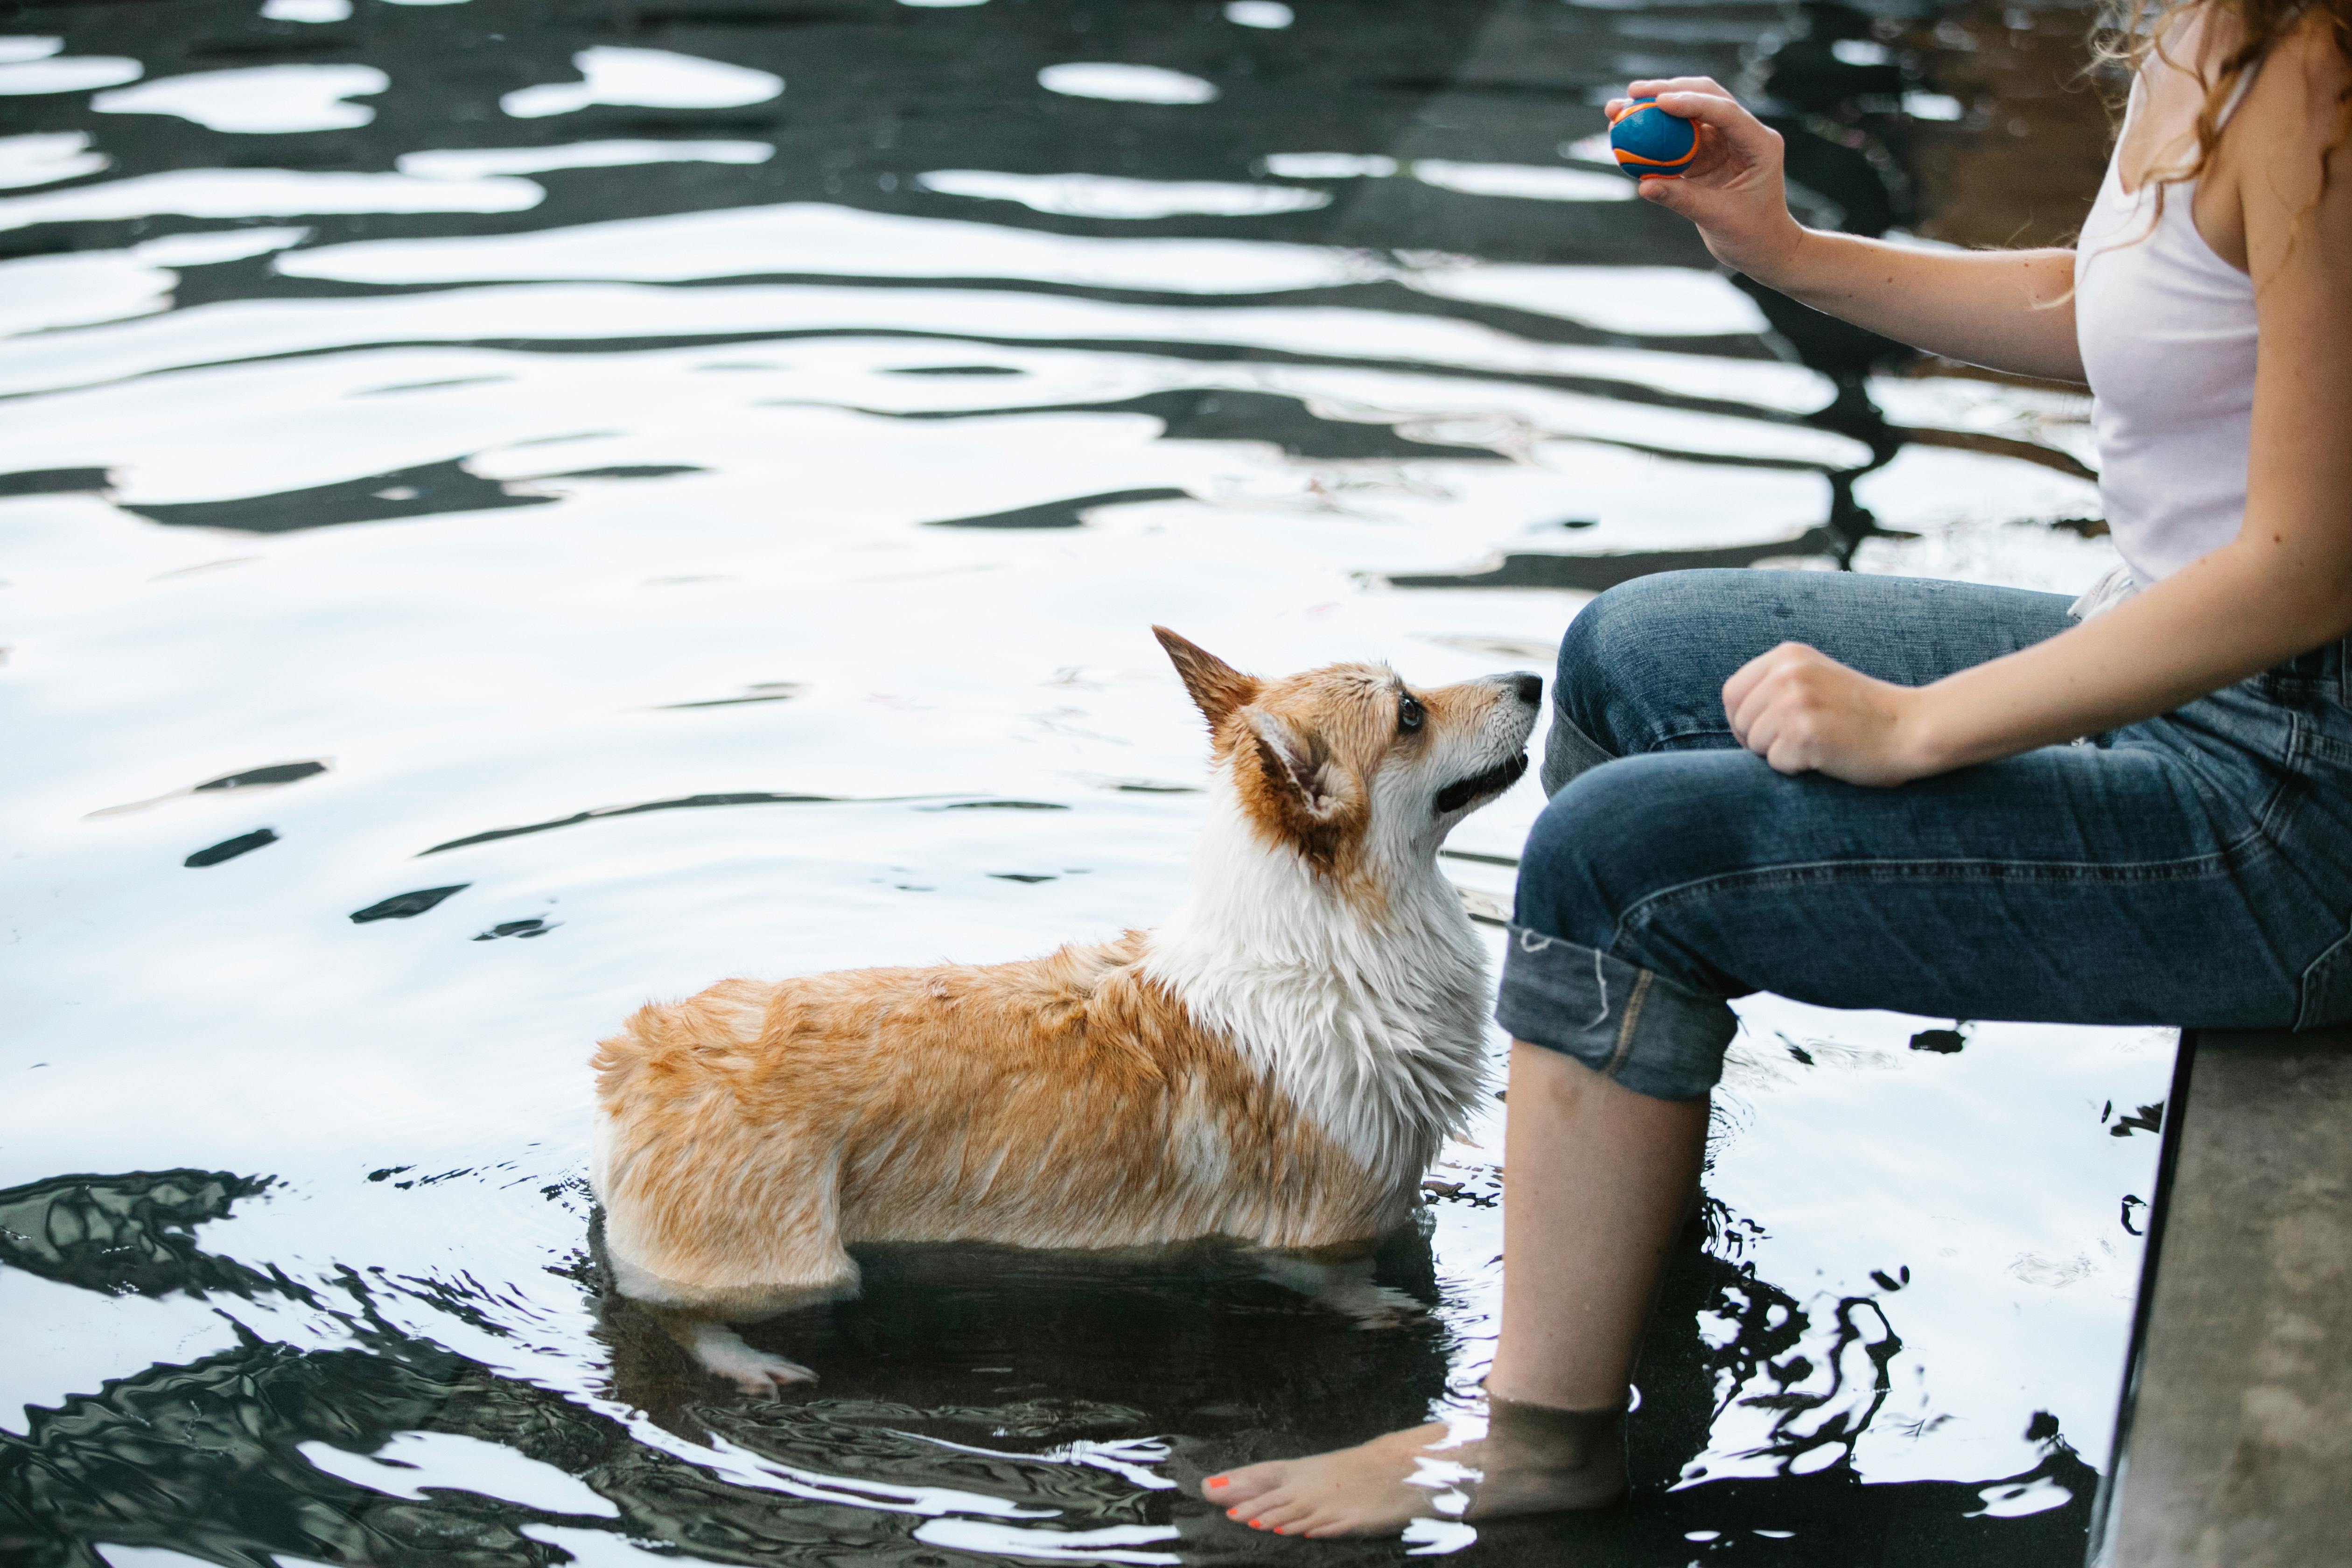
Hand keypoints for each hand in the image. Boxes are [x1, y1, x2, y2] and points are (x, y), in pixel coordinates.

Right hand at [1609, 79, 1807, 283]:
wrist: (1763, 248)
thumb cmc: (1752, 236)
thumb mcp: (1719, 218)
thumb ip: (1683, 199)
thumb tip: (1643, 186)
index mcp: (1759, 143)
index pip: (1725, 112)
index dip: (1691, 103)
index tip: (1658, 101)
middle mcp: (1743, 134)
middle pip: (1705, 96)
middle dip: (1668, 90)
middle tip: (1632, 92)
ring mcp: (1725, 141)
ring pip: (1687, 112)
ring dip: (1654, 109)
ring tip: (1618, 109)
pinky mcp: (1707, 153)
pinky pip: (1676, 137)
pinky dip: (1652, 134)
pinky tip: (1626, 133)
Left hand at [1721, 642, 1936, 786]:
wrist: (1912, 727)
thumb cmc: (1863, 711)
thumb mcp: (1816, 677)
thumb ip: (1777, 683)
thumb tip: (1732, 712)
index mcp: (1787, 655)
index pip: (1731, 692)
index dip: (1741, 718)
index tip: (1762, 731)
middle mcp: (1786, 674)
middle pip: (1739, 720)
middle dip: (1758, 739)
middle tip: (1796, 743)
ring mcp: (1794, 703)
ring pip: (1754, 744)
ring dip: (1779, 754)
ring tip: (1817, 745)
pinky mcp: (1803, 734)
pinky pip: (1775, 764)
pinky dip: (1796, 768)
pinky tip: (1825, 756)